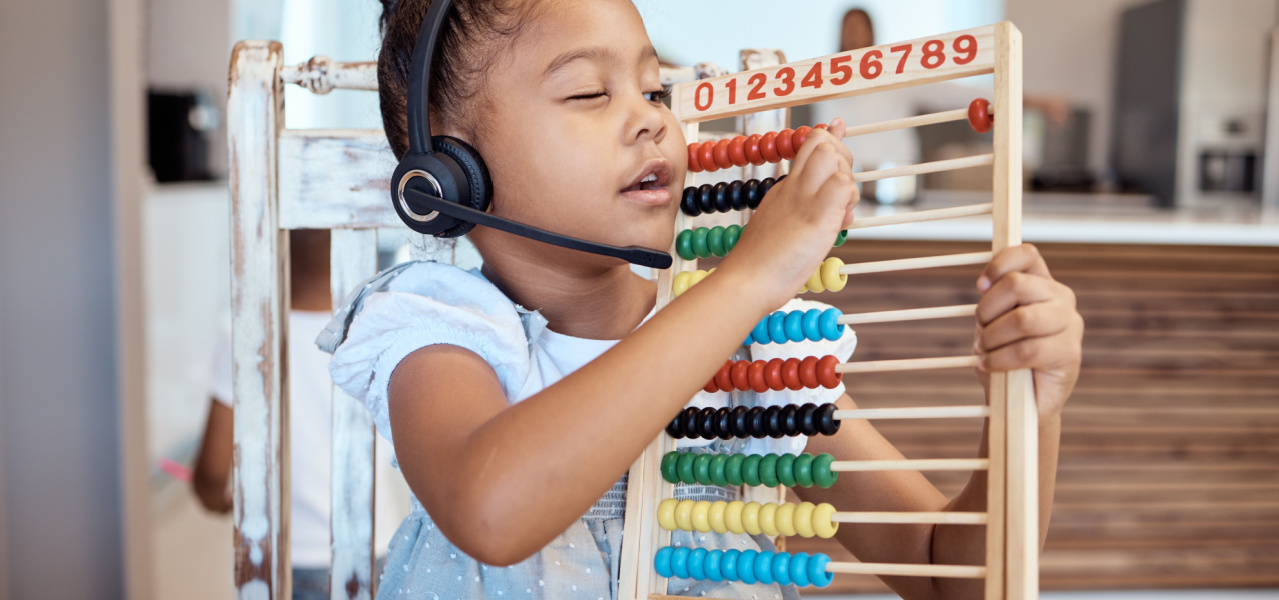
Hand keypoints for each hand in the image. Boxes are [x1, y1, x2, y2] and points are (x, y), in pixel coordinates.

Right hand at [719, 119, 859, 311]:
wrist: (746, 281)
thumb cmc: (762, 263)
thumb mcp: (780, 227)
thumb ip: (801, 212)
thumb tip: (819, 204)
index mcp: (784, 189)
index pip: (811, 145)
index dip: (831, 142)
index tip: (840, 148)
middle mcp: (793, 187)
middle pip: (822, 142)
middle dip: (844, 160)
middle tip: (842, 195)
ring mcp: (803, 198)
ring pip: (834, 158)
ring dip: (847, 183)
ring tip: (838, 215)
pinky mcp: (816, 215)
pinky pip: (843, 186)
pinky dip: (848, 200)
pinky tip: (838, 223)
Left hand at [973, 244, 1082, 422]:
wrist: (1020, 400)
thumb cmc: (1004, 354)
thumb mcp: (993, 321)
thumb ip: (994, 298)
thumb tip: (986, 282)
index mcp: (1042, 282)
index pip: (1026, 254)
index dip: (998, 264)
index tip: (980, 286)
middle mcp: (1061, 298)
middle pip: (1017, 284)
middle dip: (988, 309)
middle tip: (982, 330)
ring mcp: (1070, 324)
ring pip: (1022, 319)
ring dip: (993, 337)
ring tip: (986, 350)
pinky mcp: (1070, 353)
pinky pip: (1027, 350)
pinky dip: (1000, 359)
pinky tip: (990, 365)